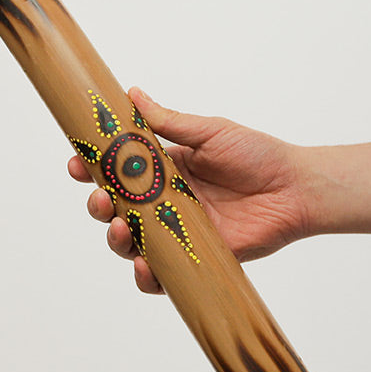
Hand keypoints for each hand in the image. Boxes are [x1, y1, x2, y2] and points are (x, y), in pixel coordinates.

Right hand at [67, 88, 312, 292]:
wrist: (295, 189)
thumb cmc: (257, 155)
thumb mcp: (210, 132)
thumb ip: (169, 122)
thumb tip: (132, 94)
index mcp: (162, 170)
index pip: (116, 171)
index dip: (90, 168)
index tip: (75, 162)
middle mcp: (163, 203)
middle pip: (114, 209)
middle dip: (97, 206)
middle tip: (98, 199)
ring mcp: (176, 233)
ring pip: (131, 243)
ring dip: (115, 239)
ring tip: (118, 229)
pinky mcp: (193, 259)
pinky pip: (162, 275)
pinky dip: (147, 277)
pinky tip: (144, 267)